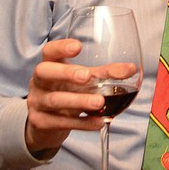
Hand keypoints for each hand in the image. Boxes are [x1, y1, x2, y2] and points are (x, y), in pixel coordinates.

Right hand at [25, 39, 105, 155]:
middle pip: (44, 72)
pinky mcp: (41, 122)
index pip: (49, 51)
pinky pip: (61, 122)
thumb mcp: (83, 81)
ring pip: (55, 100)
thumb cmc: (67, 92)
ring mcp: (37, 102)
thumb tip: (131, 69)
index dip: (61, 47)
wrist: (45, 123)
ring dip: (79, 100)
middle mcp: (39, 82)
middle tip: (86, 76)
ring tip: (99, 102)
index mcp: (50, 65)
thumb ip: (105, 73)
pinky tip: (99, 122)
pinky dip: (82, 123)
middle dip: (66, 73)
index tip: (78, 46)